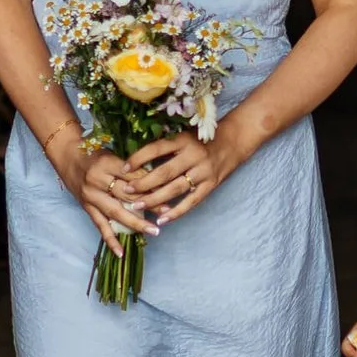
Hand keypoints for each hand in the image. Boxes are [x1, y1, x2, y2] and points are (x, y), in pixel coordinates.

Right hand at [44, 132, 156, 254]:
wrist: (66, 155)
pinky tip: (120, 252)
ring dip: (136, 223)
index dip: (151, 184)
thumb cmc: (93, 152)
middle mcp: (97, 180)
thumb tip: (156, 180)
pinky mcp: (86, 207)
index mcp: (107, 163)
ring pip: (116, 212)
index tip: (169, 191)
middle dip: (149, 204)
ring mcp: (91, 196)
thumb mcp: (113, 153)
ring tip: (153, 231)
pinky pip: (100, 225)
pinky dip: (110, 240)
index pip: (133, 176)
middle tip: (167, 212)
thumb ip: (131, 167)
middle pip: (127, 195)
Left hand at [122, 130, 240, 223]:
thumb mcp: (184, 135)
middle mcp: (193, 155)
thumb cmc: (202, 139)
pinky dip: (176, 212)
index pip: (156, 148)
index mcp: (183, 140)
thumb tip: (137, 160)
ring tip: (137, 206)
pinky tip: (162, 220)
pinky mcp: (211, 185)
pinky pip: (191, 201)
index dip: (138, 158)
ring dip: (154, 199)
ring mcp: (203, 171)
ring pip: (175, 189)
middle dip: (143, 183)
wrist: (233, 141)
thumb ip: (165, 146)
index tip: (123, 167)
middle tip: (126, 191)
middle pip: (164, 172)